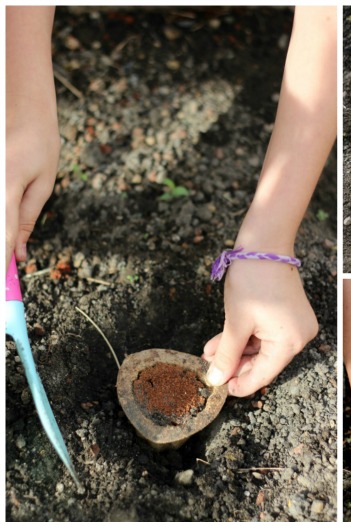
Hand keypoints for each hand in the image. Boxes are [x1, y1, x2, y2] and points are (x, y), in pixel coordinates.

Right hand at [6, 97, 59, 267]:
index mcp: (6, 187)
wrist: (17, 100)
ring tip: (8, 260)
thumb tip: (20, 254)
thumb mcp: (43, 181)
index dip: (0, 267)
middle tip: (5, 278)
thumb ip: (28, 219)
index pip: (1, 238)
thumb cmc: (38, 141)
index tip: (2, 290)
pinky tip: (8, 222)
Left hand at [202, 258, 317, 396]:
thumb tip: (216, 380)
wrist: (266, 245)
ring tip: (209, 351)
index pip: (263, 374)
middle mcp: (300, 336)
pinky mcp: (291, 315)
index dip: (240, 384)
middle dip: (235, 363)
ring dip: (237, 349)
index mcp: (291, 341)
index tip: (219, 388)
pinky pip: (268, 334)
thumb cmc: (252, 281)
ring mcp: (298, 325)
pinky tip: (223, 340)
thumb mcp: (235, 323)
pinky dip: (247, 337)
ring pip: (263, 347)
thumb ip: (226, 355)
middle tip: (209, 366)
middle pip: (264, 361)